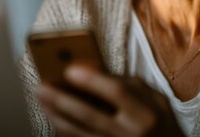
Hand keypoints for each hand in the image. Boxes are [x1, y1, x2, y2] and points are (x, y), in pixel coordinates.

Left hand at [35, 65, 183, 136]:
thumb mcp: (152, 97)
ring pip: (80, 133)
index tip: (69, 69)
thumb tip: (90, 70)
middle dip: (62, 100)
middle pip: (90, 116)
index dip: (92, 80)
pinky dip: (65, 131)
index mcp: (145, 113)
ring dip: (57, 116)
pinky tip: (54, 117)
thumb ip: (124, 83)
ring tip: (42, 100)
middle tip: (42, 87)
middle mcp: (132, 134)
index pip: (117, 93)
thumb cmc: (158, 119)